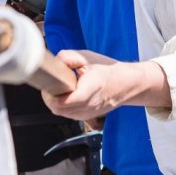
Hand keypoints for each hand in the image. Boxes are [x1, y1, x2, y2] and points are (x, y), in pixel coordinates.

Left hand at [41, 50, 169, 121]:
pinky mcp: (86, 117)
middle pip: (58, 109)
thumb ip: (67, 57)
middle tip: (51, 85)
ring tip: (59, 89)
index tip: (50, 83)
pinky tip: (66, 95)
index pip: (62, 102)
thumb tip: (54, 62)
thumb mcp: (87, 57)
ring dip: (55, 102)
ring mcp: (87, 114)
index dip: (50, 94)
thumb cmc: (107, 71)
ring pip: (61, 113)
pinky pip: (68, 114)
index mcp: (89, 90)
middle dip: (50, 97)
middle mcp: (89, 105)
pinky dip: (63, 106)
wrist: (125, 84)